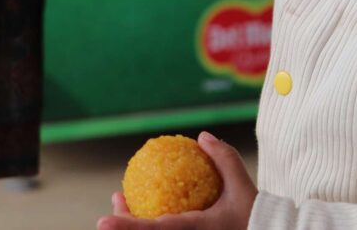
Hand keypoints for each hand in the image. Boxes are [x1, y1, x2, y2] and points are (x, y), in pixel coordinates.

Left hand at [97, 131, 255, 229]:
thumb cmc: (254, 218)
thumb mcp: (242, 187)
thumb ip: (224, 158)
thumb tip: (202, 136)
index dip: (126, 228)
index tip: (103, 221)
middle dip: (122, 226)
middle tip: (112, 207)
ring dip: (132, 225)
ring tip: (122, 204)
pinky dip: (148, 225)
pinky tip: (144, 213)